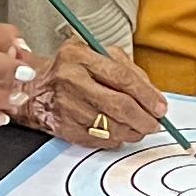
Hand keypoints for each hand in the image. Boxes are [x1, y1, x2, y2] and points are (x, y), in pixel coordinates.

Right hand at [15, 38, 167, 149]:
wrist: (34, 88)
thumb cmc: (72, 70)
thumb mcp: (96, 55)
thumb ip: (127, 69)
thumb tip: (154, 97)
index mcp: (80, 56)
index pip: (122, 78)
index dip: (146, 96)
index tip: (160, 108)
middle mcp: (70, 79)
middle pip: (118, 105)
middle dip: (143, 119)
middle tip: (154, 124)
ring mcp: (64, 105)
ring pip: (110, 126)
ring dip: (132, 132)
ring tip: (139, 129)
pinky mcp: (62, 127)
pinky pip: (98, 140)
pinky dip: (115, 140)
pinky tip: (119, 133)